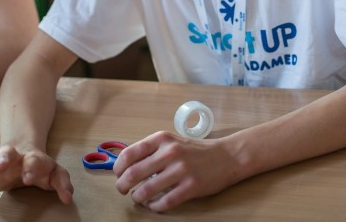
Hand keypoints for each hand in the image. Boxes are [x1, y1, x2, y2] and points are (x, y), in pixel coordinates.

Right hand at [0, 143, 74, 203]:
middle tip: (3, 167)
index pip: (33, 159)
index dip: (31, 168)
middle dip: (5, 158)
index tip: (28, 179)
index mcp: (33, 158)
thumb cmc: (41, 169)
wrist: (24, 153)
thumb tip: (69, 199)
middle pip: (9, 152)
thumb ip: (62, 185)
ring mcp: (0, 163)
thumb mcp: (54, 175)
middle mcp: (15, 157)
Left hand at [113, 131, 242, 211]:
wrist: (227, 156)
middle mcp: (170, 152)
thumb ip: (151, 151)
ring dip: (137, 198)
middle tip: (122, 190)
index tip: (118, 174)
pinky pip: (164, 202)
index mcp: (162, 139)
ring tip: (138, 198)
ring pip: (146, 190)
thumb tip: (125, 166)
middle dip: (122, 185)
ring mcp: (181, 170)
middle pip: (133, 173)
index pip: (129, 154)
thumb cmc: (195, 151)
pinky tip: (155, 205)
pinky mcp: (191, 187)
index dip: (118, 168)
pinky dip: (155, 207)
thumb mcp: (171, 142)